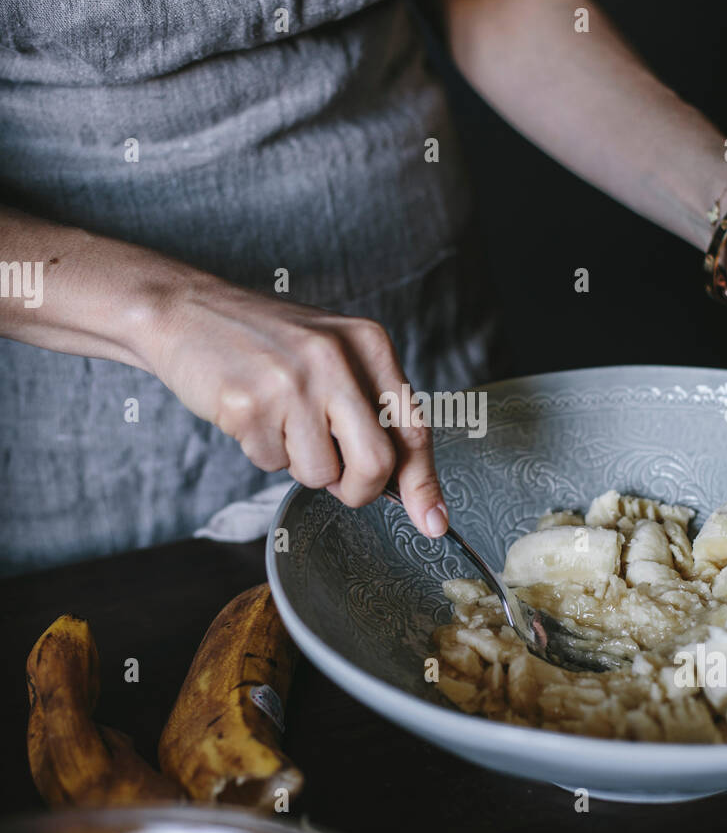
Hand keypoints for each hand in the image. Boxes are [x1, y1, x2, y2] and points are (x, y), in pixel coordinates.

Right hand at [149, 278, 448, 534]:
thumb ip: (370, 409)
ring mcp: (292, 382)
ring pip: (320, 473)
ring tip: (278, 417)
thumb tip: (409, 487)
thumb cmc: (265, 342)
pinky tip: (249, 412)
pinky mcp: (249, 405)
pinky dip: (261, 451)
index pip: (412, 427)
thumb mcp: (331, 355)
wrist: (185, 310)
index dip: (424, 483)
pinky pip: (271, 464)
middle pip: (376, 463)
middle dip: (357, 489)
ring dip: (298, 463)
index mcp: (367, 343)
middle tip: (336, 477)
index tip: (434, 523)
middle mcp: (335, 358)